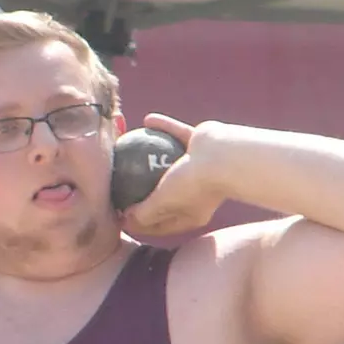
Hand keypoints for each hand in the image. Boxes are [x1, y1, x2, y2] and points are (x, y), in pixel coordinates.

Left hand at [121, 113, 224, 236]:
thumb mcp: (162, 203)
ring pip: (169, 160)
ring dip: (151, 154)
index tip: (119, 216)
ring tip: (130, 147)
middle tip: (120, 183)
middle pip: (163, 193)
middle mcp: (196, 191)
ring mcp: (199, 167)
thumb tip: (125, 219)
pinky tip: (147, 118)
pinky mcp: (202, 144)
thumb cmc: (193, 184)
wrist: (225, 157)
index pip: (159, 224)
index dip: (138, 223)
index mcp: (190, 214)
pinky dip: (165, 126)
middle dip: (142, 190)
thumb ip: (144, 213)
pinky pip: (178, 133)